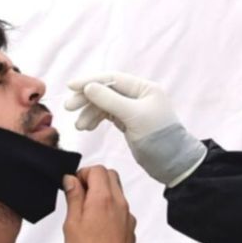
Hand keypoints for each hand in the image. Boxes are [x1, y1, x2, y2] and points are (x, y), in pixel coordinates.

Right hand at [62, 166, 136, 242]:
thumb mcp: (72, 223)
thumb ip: (74, 197)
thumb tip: (71, 179)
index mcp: (103, 198)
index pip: (98, 170)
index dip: (83, 173)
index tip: (73, 185)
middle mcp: (119, 203)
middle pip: (111, 176)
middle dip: (94, 179)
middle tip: (79, 193)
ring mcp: (127, 215)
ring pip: (117, 192)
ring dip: (102, 193)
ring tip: (86, 211)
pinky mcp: (130, 227)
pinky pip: (121, 208)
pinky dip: (110, 207)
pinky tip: (97, 224)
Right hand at [63, 72, 206, 186]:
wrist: (172, 163)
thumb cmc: (158, 137)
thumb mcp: (134, 116)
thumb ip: (110, 100)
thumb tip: (89, 86)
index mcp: (144, 88)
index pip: (112, 79)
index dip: (90, 81)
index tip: (70, 86)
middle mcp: (138, 95)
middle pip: (106, 91)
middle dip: (87, 98)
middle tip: (69, 108)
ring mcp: (133, 109)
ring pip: (105, 105)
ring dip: (90, 112)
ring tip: (79, 126)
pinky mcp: (129, 122)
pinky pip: (108, 116)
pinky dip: (96, 120)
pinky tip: (86, 127)